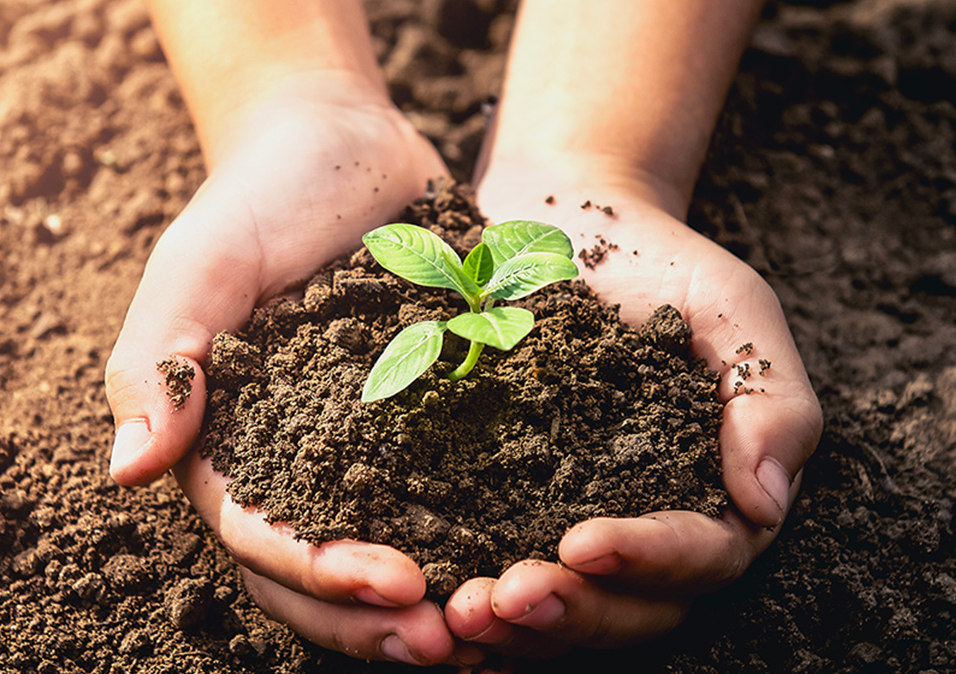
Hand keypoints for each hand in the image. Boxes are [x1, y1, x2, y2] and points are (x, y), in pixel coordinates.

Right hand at [105, 73, 479, 665]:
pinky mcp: (426, 413)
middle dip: (381, 618)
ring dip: (440, 595)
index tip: (397, 587)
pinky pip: (454, 483)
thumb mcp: (204, 264)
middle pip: (326, 569)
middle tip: (454, 643)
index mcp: (229, 443)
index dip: (323, 573)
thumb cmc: (262, 196)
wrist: (346, 142)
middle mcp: (295, 459)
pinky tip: (536, 552)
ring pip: (393, 545)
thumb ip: (164, 362)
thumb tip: (127, 470)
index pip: (264, 537)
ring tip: (502, 620)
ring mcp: (365, 442)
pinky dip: (484, 526)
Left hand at [444, 156, 822, 656]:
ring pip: (563, 605)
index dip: (648, 561)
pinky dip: (468, 590)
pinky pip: (495, 565)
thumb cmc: (658, 261)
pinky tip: (424, 596)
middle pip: (629, 608)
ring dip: (514, 624)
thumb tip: (766, 505)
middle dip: (570, 612)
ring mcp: (575, 518)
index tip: (581, 542)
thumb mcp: (731, 309)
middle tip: (502, 600)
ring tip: (457, 613)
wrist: (558, 225)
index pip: (701, 556)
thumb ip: (771, 399)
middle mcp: (648, 522)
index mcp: (712, 490)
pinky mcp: (507, 504)